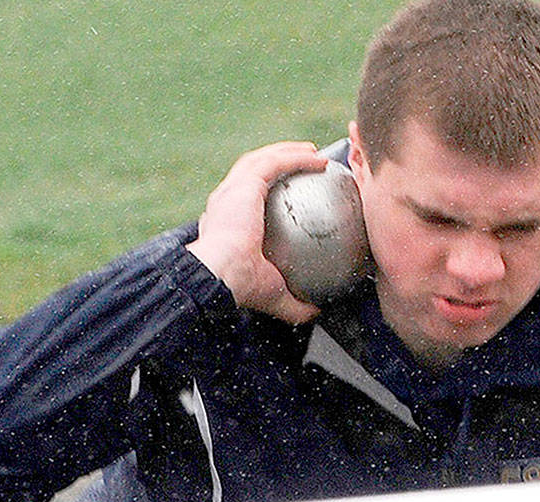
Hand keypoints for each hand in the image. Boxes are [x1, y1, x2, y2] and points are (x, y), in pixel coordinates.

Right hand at [187, 141, 328, 324]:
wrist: (220, 274)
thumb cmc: (241, 287)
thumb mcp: (275, 297)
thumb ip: (295, 304)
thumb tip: (316, 312)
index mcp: (226, 224)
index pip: (244, 201)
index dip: (264, 193)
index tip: (287, 194)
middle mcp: (225, 202)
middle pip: (252, 172)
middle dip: (277, 162)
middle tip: (304, 162)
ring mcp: (232, 190)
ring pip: (261, 160)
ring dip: (287, 151)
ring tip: (311, 151)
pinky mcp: (244, 183)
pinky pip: (275, 162)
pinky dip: (297, 157)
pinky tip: (319, 158)